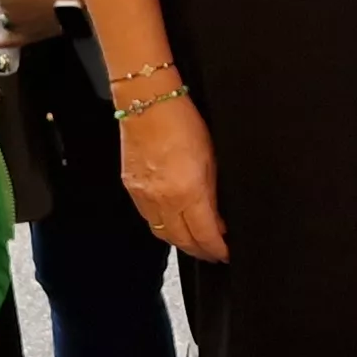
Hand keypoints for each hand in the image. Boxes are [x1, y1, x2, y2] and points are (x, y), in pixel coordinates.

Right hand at [119, 95, 228, 260]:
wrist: (148, 102)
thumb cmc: (182, 121)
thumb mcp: (210, 158)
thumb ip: (212, 194)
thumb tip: (217, 219)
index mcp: (187, 192)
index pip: (204, 235)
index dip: (216, 249)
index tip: (225, 253)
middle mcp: (163, 200)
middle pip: (182, 241)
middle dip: (200, 251)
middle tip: (212, 253)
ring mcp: (144, 196)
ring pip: (162, 234)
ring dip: (180, 241)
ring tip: (194, 241)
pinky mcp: (131, 188)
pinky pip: (148, 218)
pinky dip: (162, 225)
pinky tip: (172, 222)